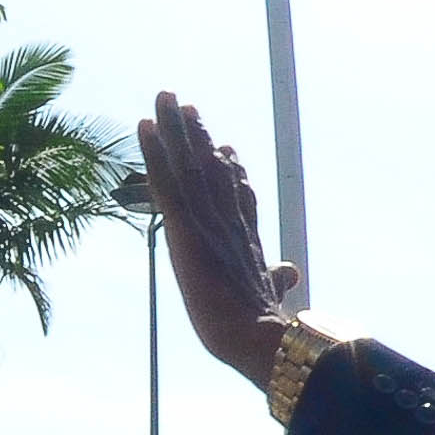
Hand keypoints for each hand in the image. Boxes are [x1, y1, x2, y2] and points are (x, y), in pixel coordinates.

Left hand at [134, 91, 301, 393]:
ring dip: (174, 129)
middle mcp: (228, 218)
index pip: (237, 194)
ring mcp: (207, 219)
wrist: (255, 335)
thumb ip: (277, 279)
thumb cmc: (260, 326)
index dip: (230, 170)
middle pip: (211, 168)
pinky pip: (165, 180)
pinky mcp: (185, 226)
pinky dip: (153, 151)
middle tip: (185, 108)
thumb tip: (290, 272)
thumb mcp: (269, 295)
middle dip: (199, 137)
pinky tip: (144, 126)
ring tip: (165, 98)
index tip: (225, 148)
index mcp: (245, 237)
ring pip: (188, 164)